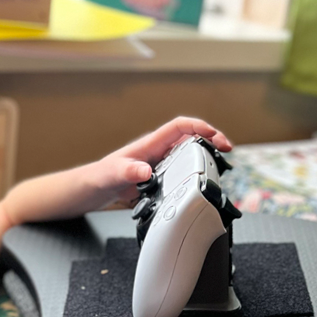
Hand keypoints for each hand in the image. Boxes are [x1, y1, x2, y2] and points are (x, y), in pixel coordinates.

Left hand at [87, 117, 231, 206]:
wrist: (89, 190)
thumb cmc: (98, 177)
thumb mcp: (112, 175)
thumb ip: (128, 172)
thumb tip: (145, 171)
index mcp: (150, 144)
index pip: (179, 126)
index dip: (199, 127)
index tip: (216, 136)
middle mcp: (157, 152)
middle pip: (190, 139)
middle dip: (211, 140)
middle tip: (227, 150)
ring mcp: (158, 164)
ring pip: (188, 155)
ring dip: (205, 157)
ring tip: (221, 166)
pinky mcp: (157, 178)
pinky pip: (181, 172)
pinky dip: (194, 175)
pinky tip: (200, 184)